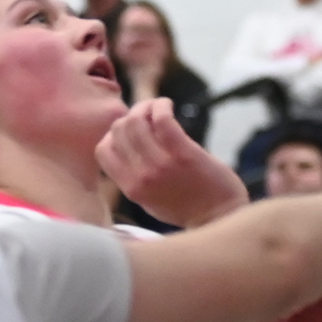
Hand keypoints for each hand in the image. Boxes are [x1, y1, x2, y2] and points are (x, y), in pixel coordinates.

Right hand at [97, 101, 244, 227]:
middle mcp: (141, 176)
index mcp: (131, 188)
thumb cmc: (187, 207)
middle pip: (119, 130)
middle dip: (131, 116)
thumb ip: (133, 177)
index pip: (102, 150)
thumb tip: (125, 143)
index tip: (131, 132)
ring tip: (159, 108)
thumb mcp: (149, 200)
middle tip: (148, 115)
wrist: (219, 215)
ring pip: (136, 121)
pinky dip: (161, 106)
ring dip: (146, 106)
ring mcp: (161, 164)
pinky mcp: (183, 153)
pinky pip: (162, 119)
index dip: (113, 135)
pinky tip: (168, 106)